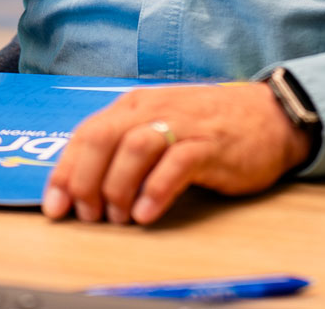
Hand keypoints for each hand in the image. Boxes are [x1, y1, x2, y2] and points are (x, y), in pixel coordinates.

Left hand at [41, 82, 310, 226]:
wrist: (269, 115)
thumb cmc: (208, 126)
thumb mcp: (160, 125)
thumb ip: (126, 145)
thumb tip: (84, 185)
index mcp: (135, 105)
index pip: (86, 134)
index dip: (65, 172)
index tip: (54, 206)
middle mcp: (153, 109)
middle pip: (102, 139)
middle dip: (85, 182)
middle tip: (87, 216)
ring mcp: (182, 124)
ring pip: (133, 149)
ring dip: (117, 188)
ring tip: (118, 218)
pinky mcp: (209, 144)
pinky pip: (175, 164)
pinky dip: (155, 191)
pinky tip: (147, 214)